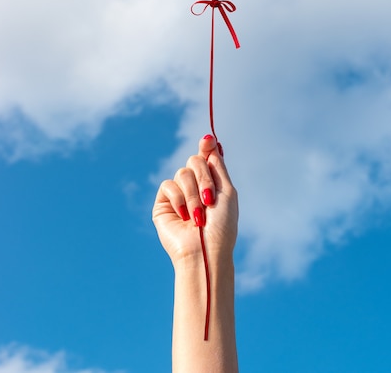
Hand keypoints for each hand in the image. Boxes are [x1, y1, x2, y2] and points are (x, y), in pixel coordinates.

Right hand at [152, 135, 237, 267]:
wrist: (206, 250)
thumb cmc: (221, 226)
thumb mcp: (226, 192)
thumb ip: (217, 166)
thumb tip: (210, 141)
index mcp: (212, 183)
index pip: (206, 157)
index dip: (206, 147)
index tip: (208, 141)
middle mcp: (195, 186)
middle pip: (195, 160)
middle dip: (204, 177)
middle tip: (210, 198)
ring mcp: (179, 194)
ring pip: (182, 172)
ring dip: (194, 194)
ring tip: (198, 216)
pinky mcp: (163, 203)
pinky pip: (168, 185)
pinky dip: (179, 199)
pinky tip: (184, 216)